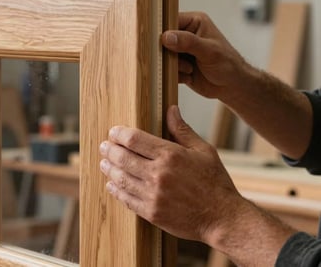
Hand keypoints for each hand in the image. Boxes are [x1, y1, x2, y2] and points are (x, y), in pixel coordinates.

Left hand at [99, 105, 245, 242]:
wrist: (222, 217)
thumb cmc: (215, 182)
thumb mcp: (203, 150)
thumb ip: (182, 130)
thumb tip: (171, 109)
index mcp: (171, 155)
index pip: (134, 139)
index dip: (119, 133)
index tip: (114, 131)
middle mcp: (158, 174)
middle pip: (123, 157)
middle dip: (109, 150)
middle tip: (104, 146)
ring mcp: (153, 195)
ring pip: (121, 178)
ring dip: (108, 169)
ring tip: (104, 163)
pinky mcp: (151, 213)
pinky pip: (126, 199)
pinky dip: (115, 190)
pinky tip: (111, 185)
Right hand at [162, 12, 250, 100]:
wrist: (232, 86)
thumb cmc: (228, 64)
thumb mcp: (209, 51)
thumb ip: (188, 42)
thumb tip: (166, 36)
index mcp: (194, 22)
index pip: (171, 20)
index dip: (163, 31)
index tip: (162, 42)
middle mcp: (185, 35)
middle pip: (163, 40)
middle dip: (170, 53)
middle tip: (180, 59)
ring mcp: (181, 51)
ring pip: (163, 57)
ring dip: (175, 66)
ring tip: (190, 69)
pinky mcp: (178, 66)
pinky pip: (167, 70)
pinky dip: (177, 75)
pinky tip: (190, 76)